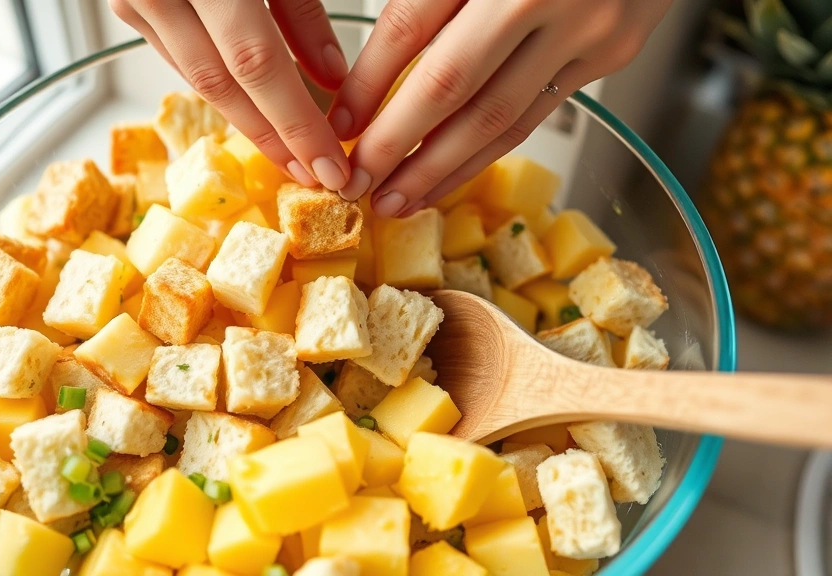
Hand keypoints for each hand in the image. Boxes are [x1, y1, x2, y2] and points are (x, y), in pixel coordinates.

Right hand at [109, 0, 351, 189]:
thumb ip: (301, 6)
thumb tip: (330, 77)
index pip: (255, 63)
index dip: (295, 123)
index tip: (333, 168)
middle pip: (221, 85)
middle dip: (273, 140)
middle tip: (317, 180)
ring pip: (196, 77)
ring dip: (247, 122)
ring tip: (292, 157)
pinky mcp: (127, 3)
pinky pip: (181, 56)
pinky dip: (223, 86)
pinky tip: (256, 110)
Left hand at [331, 0, 672, 216]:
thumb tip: (376, 60)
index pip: (411, 25)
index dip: (367, 82)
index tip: (338, 124)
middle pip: (451, 85)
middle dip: (394, 143)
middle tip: (356, 183)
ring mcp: (587, 28)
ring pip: (497, 117)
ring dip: (439, 168)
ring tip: (396, 199)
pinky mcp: (610, 54)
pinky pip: (536, 117)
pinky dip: (487, 153)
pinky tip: (451, 176)